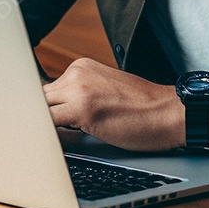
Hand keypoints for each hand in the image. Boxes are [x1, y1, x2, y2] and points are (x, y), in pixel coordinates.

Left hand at [43, 58, 184, 150]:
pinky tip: (72, 141)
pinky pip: (49, 123)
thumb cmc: (142, 109)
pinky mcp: (83, 108)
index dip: (46, 111)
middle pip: (39, 99)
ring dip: (48, 128)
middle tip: (63, 135)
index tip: (49, 124)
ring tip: (73, 138)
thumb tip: (52, 113)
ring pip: (41, 110)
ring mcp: (78, 88)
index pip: (46, 90)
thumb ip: (79, 95)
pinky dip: (52, 136)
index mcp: (81, 66)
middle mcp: (77, 72)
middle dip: (44, 119)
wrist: (169, 112)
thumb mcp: (105, 91)